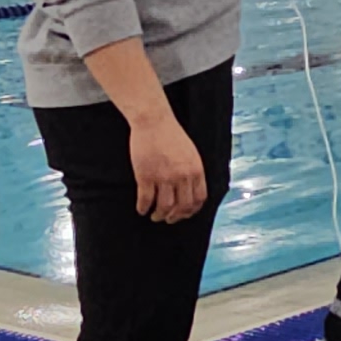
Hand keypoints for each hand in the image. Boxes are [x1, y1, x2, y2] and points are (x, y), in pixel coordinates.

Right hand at [126, 108, 207, 223]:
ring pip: (164, 207)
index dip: (191, 211)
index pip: (199, 199)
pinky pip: (145, 200)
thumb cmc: (171, 135)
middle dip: (175, 217)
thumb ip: (193, 172)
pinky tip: (141, 209)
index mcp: (196, 170)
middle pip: (182, 207)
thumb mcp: (191, 153)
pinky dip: (143, 208)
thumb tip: (191, 191)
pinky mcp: (146, 176)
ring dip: (159, 215)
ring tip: (154, 215)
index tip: (183, 214)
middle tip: (167, 219)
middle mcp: (182, 176)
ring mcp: (164, 177)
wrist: (154, 121)